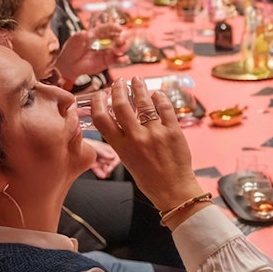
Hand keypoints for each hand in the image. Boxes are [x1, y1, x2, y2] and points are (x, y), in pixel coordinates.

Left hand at [57, 25, 128, 80]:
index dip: (115, 27)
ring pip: (121, 47)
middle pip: (119, 36)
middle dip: (123, 37)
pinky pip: (119, 60)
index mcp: (96, 33)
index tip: (120, 29)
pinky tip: (123, 60)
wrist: (69, 66)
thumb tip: (84, 33)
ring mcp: (108, 51)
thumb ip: (78, 38)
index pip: (108, 28)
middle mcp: (104, 41)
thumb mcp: (73, 42)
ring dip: (124, 48)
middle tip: (120, 41)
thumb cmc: (70, 52)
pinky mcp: (109, 61)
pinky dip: (124, 59)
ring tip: (119, 52)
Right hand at [89, 78, 204, 213]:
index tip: (100, 94)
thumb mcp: (127, 159)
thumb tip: (120, 118)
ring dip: (139, 89)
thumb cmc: (149, 178)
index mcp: (121, 147)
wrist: (173, 190)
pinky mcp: (173, 131)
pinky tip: (157, 94)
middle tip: (120, 82)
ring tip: (137, 81)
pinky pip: (166, 108)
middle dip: (119, 89)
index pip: (101, 119)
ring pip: (144, 103)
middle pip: (121, 105)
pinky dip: (160, 98)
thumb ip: (122, 139)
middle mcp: (136, 138)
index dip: (98, 103)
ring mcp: (156, 133)